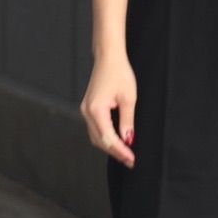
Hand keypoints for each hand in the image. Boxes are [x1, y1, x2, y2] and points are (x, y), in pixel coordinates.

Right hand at [80, 51, 136, 167]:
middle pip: (99, 140)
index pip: (108, 139)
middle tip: (129, 160)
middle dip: (114, 152)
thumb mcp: (128, 98)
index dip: (120, 151)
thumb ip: (127, 121)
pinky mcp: (88, 107)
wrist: (109, 57)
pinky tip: (116, 139)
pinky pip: (95, 127)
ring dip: (109, 145)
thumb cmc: (119, 73)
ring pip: (96, 136)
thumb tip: (128, 139)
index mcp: (96, 111)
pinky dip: (105, 136)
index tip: (131, 159)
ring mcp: (86, 110)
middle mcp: (87, 112)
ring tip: (124, 152)